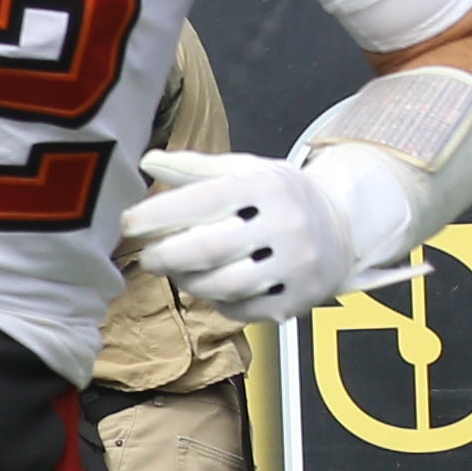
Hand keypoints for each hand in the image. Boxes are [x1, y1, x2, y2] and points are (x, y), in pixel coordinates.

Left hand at [118, 144, 415, 323]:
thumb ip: (194, 168)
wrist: (344, 227)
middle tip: (147, 256)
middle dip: (165, 256)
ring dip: (189, 281)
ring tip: (177, 271)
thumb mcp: (245, 171)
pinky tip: (212, 286)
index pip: (202, 200)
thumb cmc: (278, 197)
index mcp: (266, 187)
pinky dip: (217, 301)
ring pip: (223, 285)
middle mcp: (285, 225)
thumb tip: (147, 160)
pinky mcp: (297, 300)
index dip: (158, 214)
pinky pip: (242, 309)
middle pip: (209, 249)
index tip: (127, 223)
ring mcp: (294, 266)